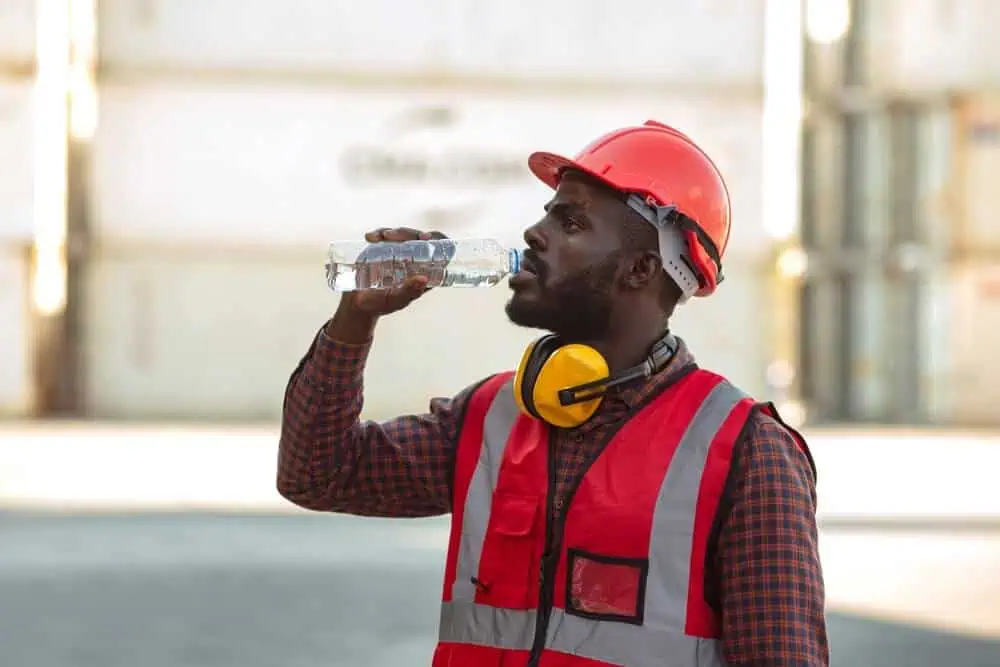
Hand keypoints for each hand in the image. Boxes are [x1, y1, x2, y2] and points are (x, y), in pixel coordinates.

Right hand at [326, 227, 446, 343]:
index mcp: (424, 274)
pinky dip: (379, 234)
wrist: (357, 303)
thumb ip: (409, 292)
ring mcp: (400, 253)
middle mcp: (414, 261)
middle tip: (391, 236)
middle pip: (421, 240)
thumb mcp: (394, 300)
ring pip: (404, 235)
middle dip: (410, 234)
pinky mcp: (385, 248)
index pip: (440, 254)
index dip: (438, 242)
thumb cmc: (379, 304)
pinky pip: (386, 236)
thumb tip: (424, 279)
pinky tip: (371, 238)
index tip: (427, 238)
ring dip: (395, 233)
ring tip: (381, 237)